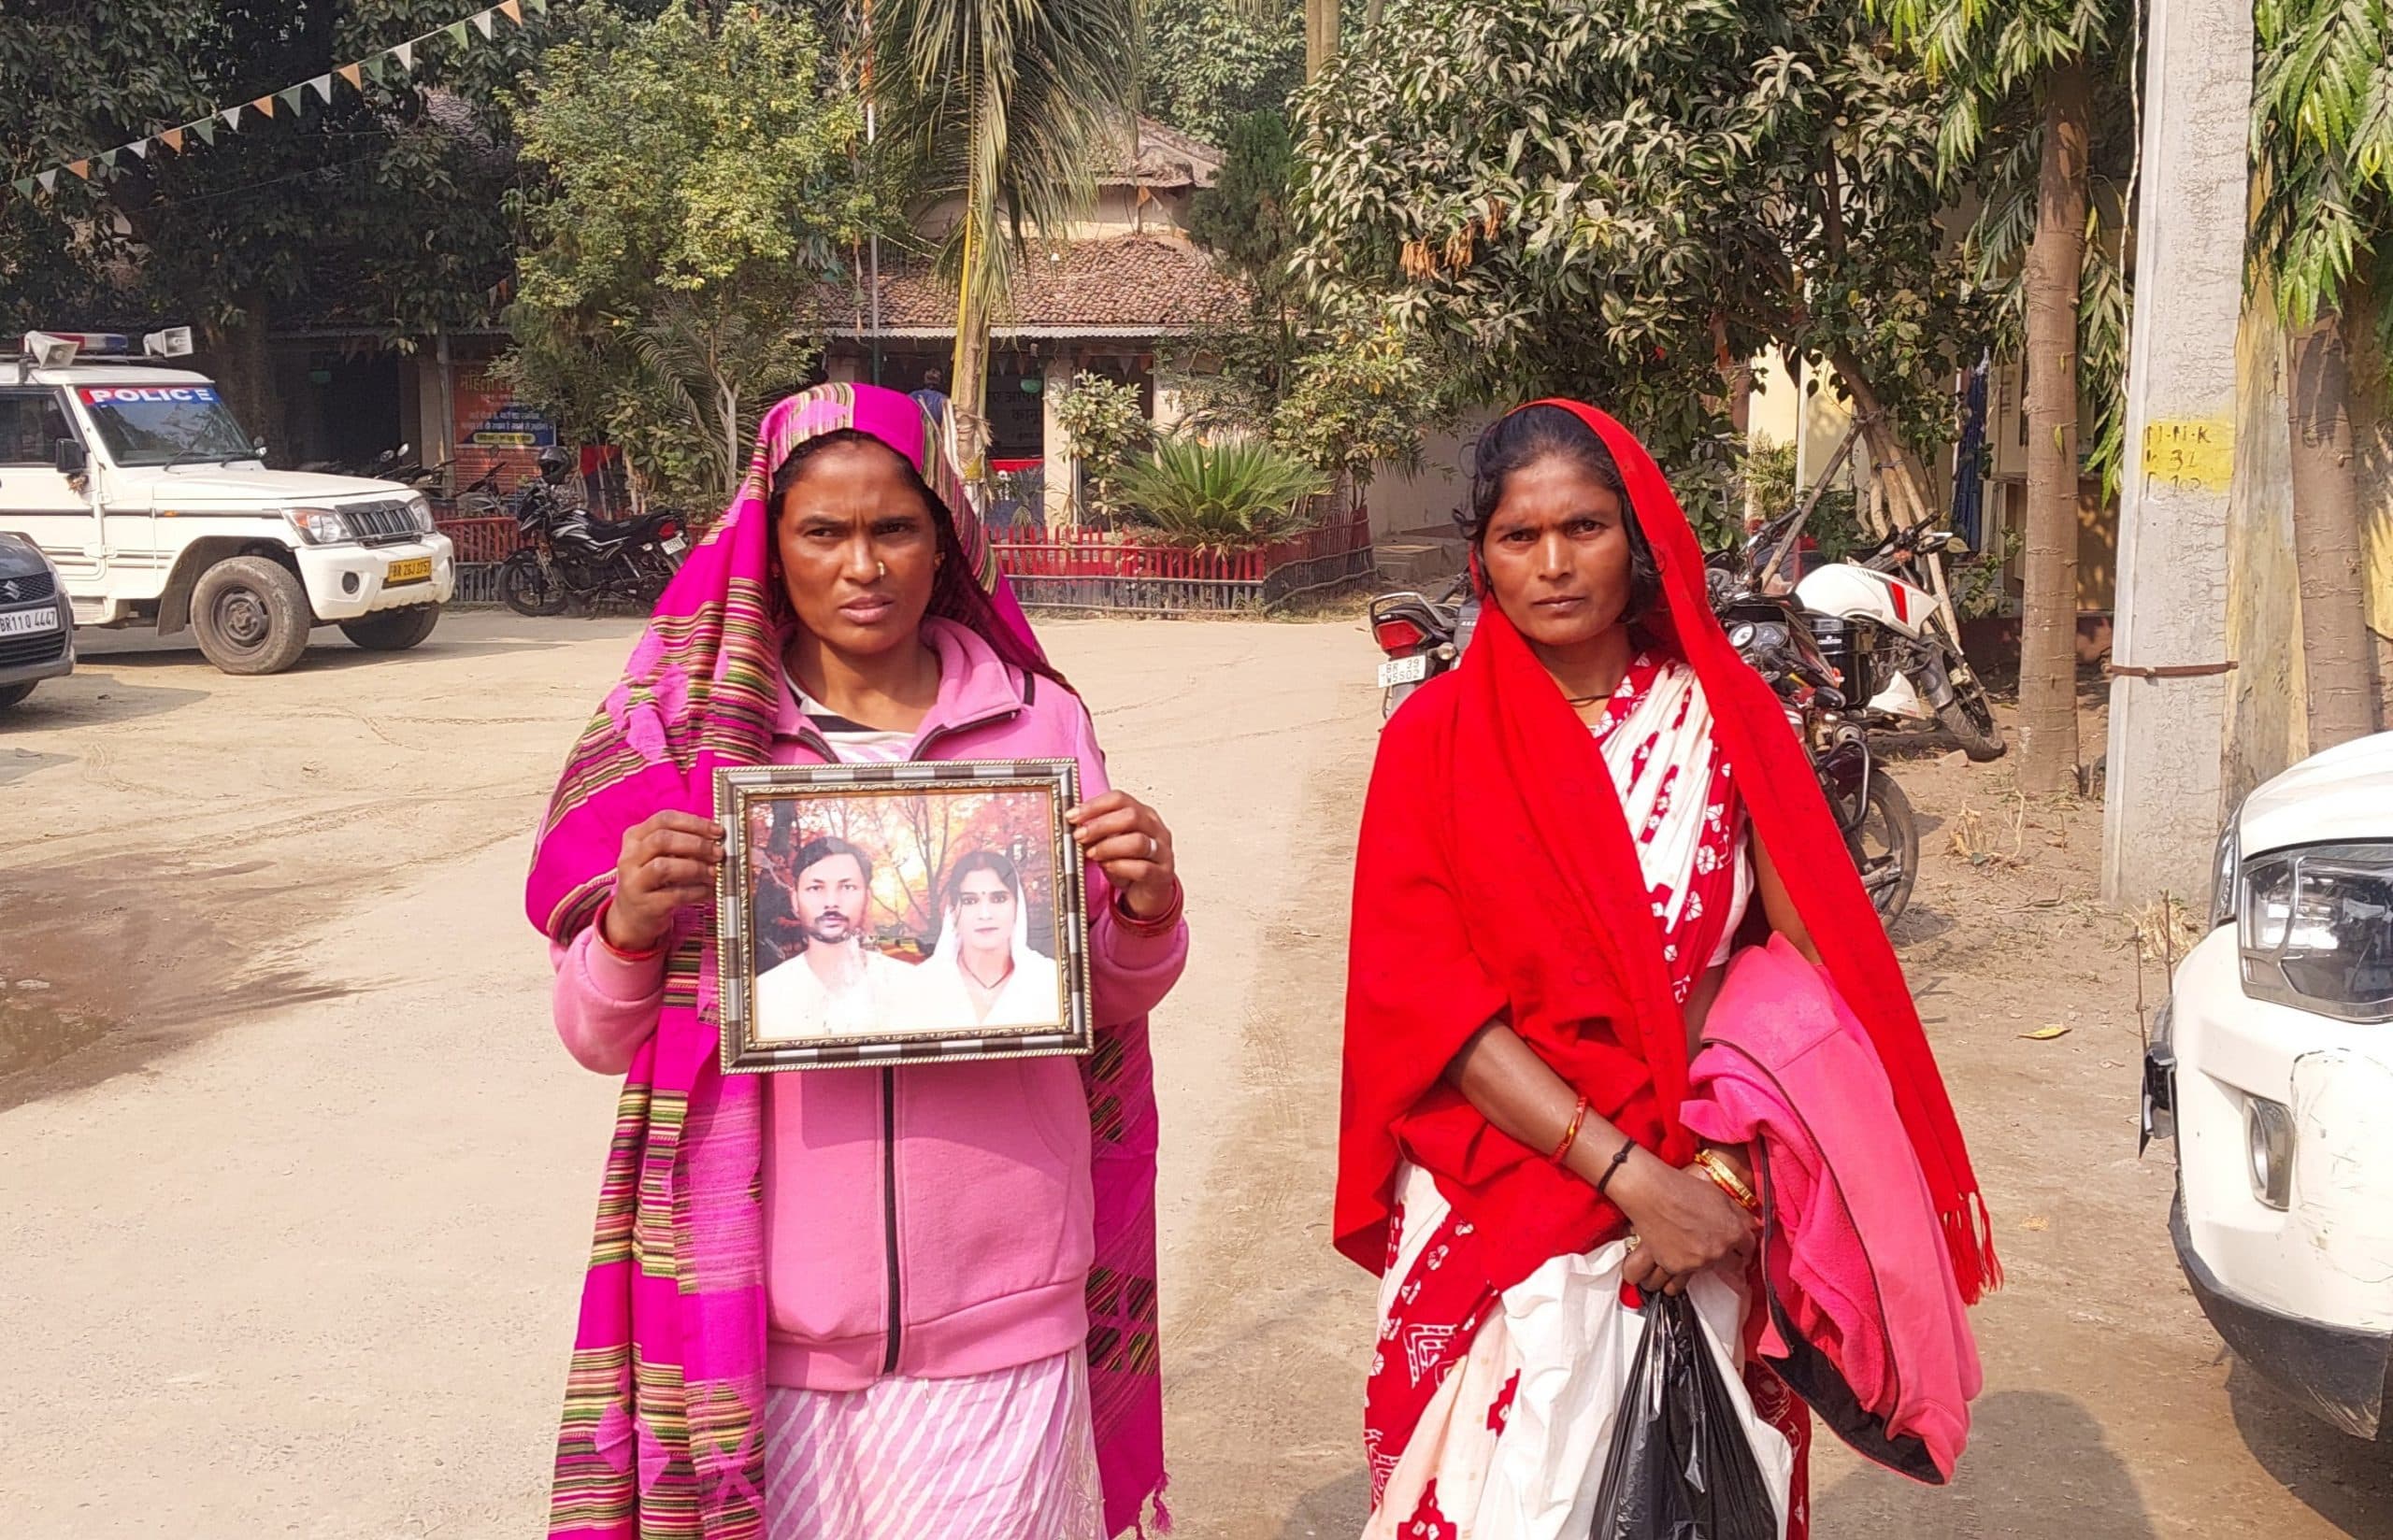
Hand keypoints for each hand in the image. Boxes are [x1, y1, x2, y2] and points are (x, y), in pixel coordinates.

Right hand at [604, 811, 724, 952]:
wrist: (633, 916)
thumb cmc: (654, 880)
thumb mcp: (661, 856)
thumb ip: (683, 844)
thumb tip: (718, 839)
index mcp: (635, 837)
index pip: (664, 819)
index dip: (694, 823)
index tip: (717, 831)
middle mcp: (629, 857)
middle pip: (662, 840)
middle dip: (696, 844)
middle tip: (719, 852)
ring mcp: (634, 882)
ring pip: (664, 866)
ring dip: (696, 868)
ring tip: (714, 873)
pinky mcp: (645, 905)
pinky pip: (674, 894)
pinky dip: (697, 891)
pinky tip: (709, 891)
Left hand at [1066, 790, 1177, 920]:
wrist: (1148, 893)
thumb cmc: (1129, 866)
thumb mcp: (1111, 844)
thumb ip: (1097, 833)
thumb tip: (1074, 827)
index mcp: (1143, 815)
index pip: (1120, 799)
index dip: (1094, 805)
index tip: (1073, 816)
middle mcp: (1156, 830)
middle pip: (1131, 816)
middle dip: (1100, 825)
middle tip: (1080, 836)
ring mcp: (1162, 852)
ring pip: (1138, 841)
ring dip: (1108, 847)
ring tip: (1092, 854)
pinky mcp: (1162, 875)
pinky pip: (1142, 868)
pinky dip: (1120, 867)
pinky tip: (1107, 867)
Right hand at [1609, 1149, 1757, 1296]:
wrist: (1649, 1193)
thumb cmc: (1682, 1188)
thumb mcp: (1718, 1196)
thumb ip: (1740, 1215)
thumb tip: (1755, 1225)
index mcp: (1733, 1231)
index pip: (1749, 1248)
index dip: (1745, 1246)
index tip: (1740, 1248)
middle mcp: (1719, 1251)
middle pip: (1734, 1266)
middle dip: (1728, 1259)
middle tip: (1716, 1249)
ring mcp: (1698, 1262)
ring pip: (1707, 1272)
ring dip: (1703, 1265)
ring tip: (1691, 1253)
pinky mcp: (1676, 1268)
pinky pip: (1682, 1277)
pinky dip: (1678, 1270)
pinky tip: (1673, 1258)